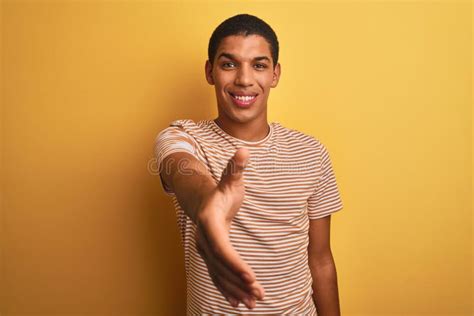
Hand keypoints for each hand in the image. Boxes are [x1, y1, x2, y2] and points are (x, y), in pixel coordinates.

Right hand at [195, 147, 264, 308]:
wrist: (203, 198)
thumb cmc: (221, 189)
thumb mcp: (230, 178)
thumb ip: (236, 167)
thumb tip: (244, 149)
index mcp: (209, 222)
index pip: (222, 247)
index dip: (236, 264)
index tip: (251, 277)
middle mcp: (203, 238)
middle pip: (220, 265)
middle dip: (239, 282)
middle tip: (258, 295)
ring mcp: (204, 248)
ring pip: (218, 273)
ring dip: (234, 290)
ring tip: (253, 304)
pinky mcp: (209, 255)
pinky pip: (217, 274)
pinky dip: (227, 289)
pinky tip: (239, 302)